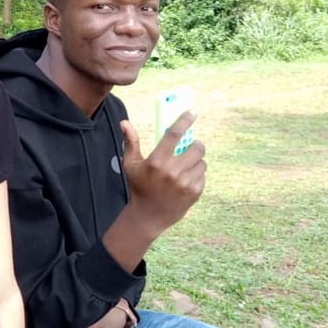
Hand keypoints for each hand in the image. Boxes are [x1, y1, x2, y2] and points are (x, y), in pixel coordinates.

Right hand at [121, 112, 205, 236]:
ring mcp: (185, 183)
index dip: (184, 121)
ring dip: (196, 162)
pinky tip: (185, 181)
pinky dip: (197, 175)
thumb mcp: (131, 164)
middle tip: (190, 147)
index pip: (174, 135)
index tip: (193, 111)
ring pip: (202, 162)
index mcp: (156, 161)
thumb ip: (131, 142)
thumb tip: (125, 122)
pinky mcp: (194, 192)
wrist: (148, 216)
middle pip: (196, 147)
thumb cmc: (138, 187)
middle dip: (195, 145)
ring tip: (185, 167)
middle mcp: (172, 171)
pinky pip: (203, 175)